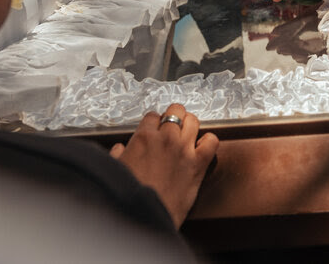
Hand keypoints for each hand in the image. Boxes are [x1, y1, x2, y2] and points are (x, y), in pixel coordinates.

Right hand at [110, 104, 218, 226]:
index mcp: (143, 138)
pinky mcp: (199, 163)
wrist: (144, 217)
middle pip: (176, 111)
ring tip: (187, 132)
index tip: (155, 129)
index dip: (154, 122)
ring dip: (190, 124)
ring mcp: (184, 149)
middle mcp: (166, 139)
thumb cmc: (128, 198)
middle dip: (173, 117)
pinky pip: (212, 141)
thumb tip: (119, 149)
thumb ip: (118, 155)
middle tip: (172, 126)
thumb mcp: (116, 170)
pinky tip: (202, 146)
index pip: (153, 116)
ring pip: (194, 121)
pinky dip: (209, 141)